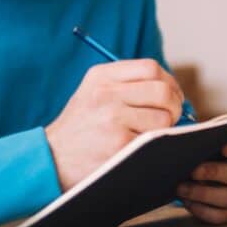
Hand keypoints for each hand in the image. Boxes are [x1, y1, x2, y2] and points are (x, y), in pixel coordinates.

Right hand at [46, 59, 183, 190]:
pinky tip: (140, 149)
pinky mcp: (119, 144)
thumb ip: (126, 84)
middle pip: (162, 91)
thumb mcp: (92, 93)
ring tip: (149, 135)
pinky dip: (153, 146)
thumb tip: (171, 90)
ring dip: (164, 130)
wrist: (51, 159)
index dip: (169, 82)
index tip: (171, 95)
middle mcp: (106, 93)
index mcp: (101, 76)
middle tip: (170, 118)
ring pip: (163, 118)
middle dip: (174, 106)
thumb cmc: (79, 128)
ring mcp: (112, 119)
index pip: (151, 68)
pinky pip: (154, 141)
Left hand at [178, 138, 226, 223]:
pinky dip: (203, 210)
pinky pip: (220, 215)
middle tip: (192, 170)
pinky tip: (187, 203)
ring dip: (203, 193)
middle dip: (213, 172)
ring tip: (181, 188)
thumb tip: (177, 136)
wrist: (200, 173)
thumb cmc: (201, 153)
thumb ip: (197, 138)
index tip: (223, 147)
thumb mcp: (202, 142)